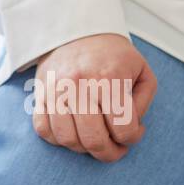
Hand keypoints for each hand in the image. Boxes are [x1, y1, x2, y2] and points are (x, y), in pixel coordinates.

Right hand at [30, 33, 156, 162]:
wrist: (77, 31)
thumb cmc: (113, 55)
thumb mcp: (141, 71)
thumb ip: (142, 102)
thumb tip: (131, 127)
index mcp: (109, 79)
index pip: (123, 128)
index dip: (132, 139)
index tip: (134, 132)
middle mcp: (80, 85)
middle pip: (93, 139)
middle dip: (108, 153)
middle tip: (114, 149)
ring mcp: (56, 90)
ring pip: (67, 139)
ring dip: (83, 148)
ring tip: (93, 140)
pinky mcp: (41, 93)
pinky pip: (43, 129)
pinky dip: (57, 139)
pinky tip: (72, 132)